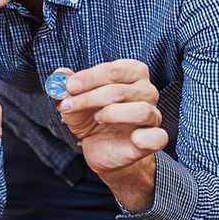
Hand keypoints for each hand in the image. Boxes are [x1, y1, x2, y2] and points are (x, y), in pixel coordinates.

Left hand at [56, 59, 167, 175]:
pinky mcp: (154, 138)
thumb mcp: (76, 100)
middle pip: (121, 90)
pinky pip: (157, 137)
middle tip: (68, 105)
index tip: (69, 86)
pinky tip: (130, 138)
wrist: (102, 149)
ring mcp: (153, 115)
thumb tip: (60, 74)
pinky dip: (143, 137)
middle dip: (90, 98)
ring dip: (113, 114)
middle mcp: (147, 91)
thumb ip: (68, 85)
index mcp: (132, 73)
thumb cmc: (92, 118)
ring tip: (97, 118)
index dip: (89, 78)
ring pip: (141, 110)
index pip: (113, 70)